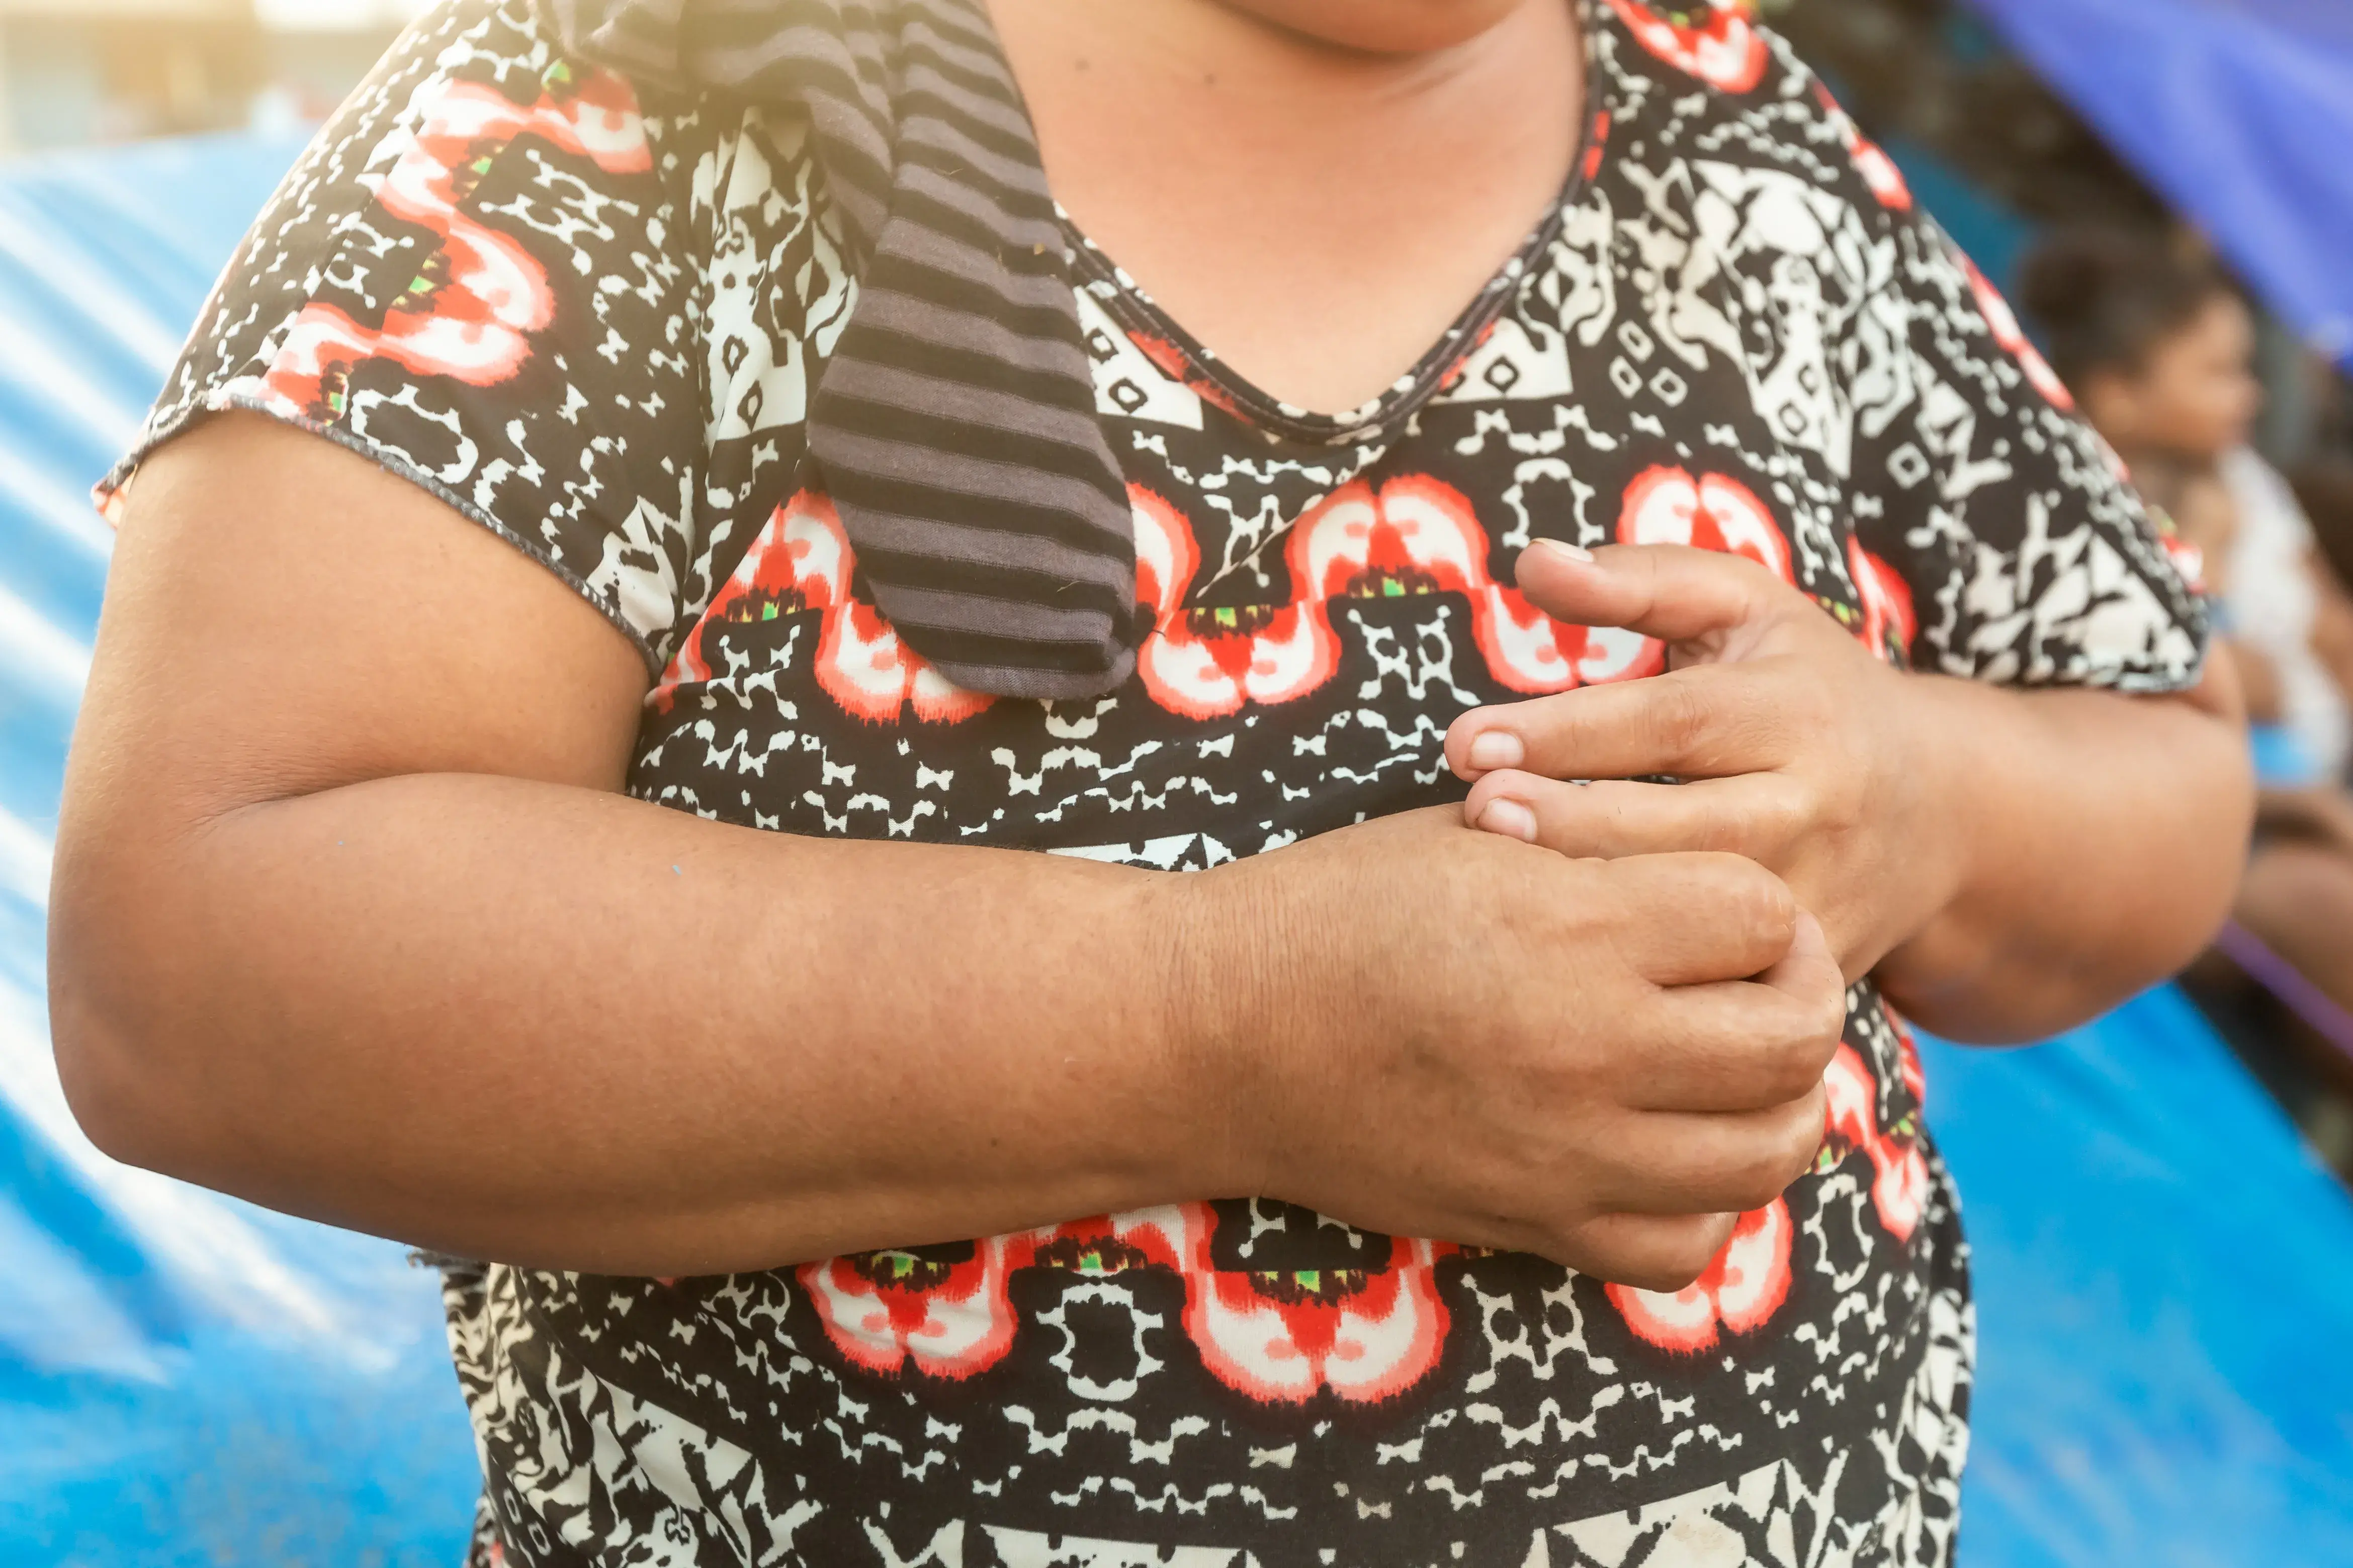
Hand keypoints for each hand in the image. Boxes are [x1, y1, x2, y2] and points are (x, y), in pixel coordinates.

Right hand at [1184, 807, 1847, 1289]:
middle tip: (1759, 976)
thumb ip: (1598, 852)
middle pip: (1792, 1038)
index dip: (1760, 900)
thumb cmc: (1332, 911)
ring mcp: (1568, 1151)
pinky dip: (1704, 1201)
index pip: (1762, 913)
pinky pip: (1683, 1243)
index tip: (1727, 901)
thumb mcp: (1470, 836)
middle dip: (1799, 994)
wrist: (1213, 1034)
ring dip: (1777, 1101)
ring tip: (1734, 1063)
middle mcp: (1588, 1046)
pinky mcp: (1535, 1222)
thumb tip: (1697, 874)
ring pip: (1767, 1152)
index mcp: (1571, 926)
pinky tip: (1670, 1147)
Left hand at [1444, 540, 1961, 980]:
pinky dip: (1647, 971)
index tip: (1463, 742)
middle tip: (1475, 816)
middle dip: (1572, 824)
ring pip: (1702, 911)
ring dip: (1597, 902)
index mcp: (1798, 709)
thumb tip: (1533, 560)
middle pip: (1686, 826)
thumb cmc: (1804, 688)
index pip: (1672, 721)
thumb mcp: (1743, 607)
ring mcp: (1823, 892)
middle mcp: (1820, 804)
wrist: (1941, 810)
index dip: (1566, 733)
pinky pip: (1724, 976)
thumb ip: (1639, 581)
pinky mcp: (1814, 964)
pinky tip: (1555, 966)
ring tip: (1493, 886)